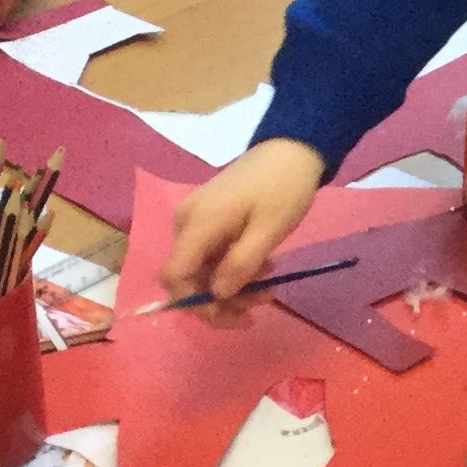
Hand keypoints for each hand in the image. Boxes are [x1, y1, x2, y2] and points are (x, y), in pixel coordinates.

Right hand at [162, 137, 326, 299]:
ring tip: (269, 288)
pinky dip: (233, 268)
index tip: (232, 317)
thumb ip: (240, 264)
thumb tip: (216, 295)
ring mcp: (195, 219)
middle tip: (261, 304)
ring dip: (232, 286)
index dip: (196, 305)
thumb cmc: (283, 188)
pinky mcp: (207, 218)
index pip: (175, 276)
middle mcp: (186, 222)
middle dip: (222, 299)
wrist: (291, 148)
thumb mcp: (269, 230)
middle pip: (189, 277)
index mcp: (198, 223)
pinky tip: (262, 269)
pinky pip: (211, 254)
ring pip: (202, 269)